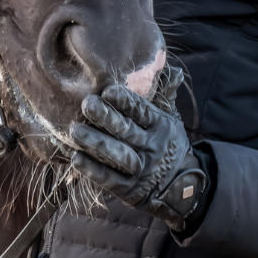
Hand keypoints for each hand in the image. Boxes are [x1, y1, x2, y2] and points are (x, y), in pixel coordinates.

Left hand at [68, 85, 209, 232]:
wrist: (182, 187)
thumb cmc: (168, 143)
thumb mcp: (172, 119)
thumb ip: (166, 94)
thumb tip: (170, 68)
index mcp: (162, 126)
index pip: (142, 112)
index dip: (125, 102)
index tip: (107, 91)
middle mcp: (153, 147)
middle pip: (127, 131)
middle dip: (106, 118)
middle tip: (86, 104)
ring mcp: (141, 170)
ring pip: (117, 155)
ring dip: (95, 142)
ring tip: (75, 130)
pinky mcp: (129, 189)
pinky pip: (110, 179)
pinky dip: (92, 169)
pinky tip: (76, 158)